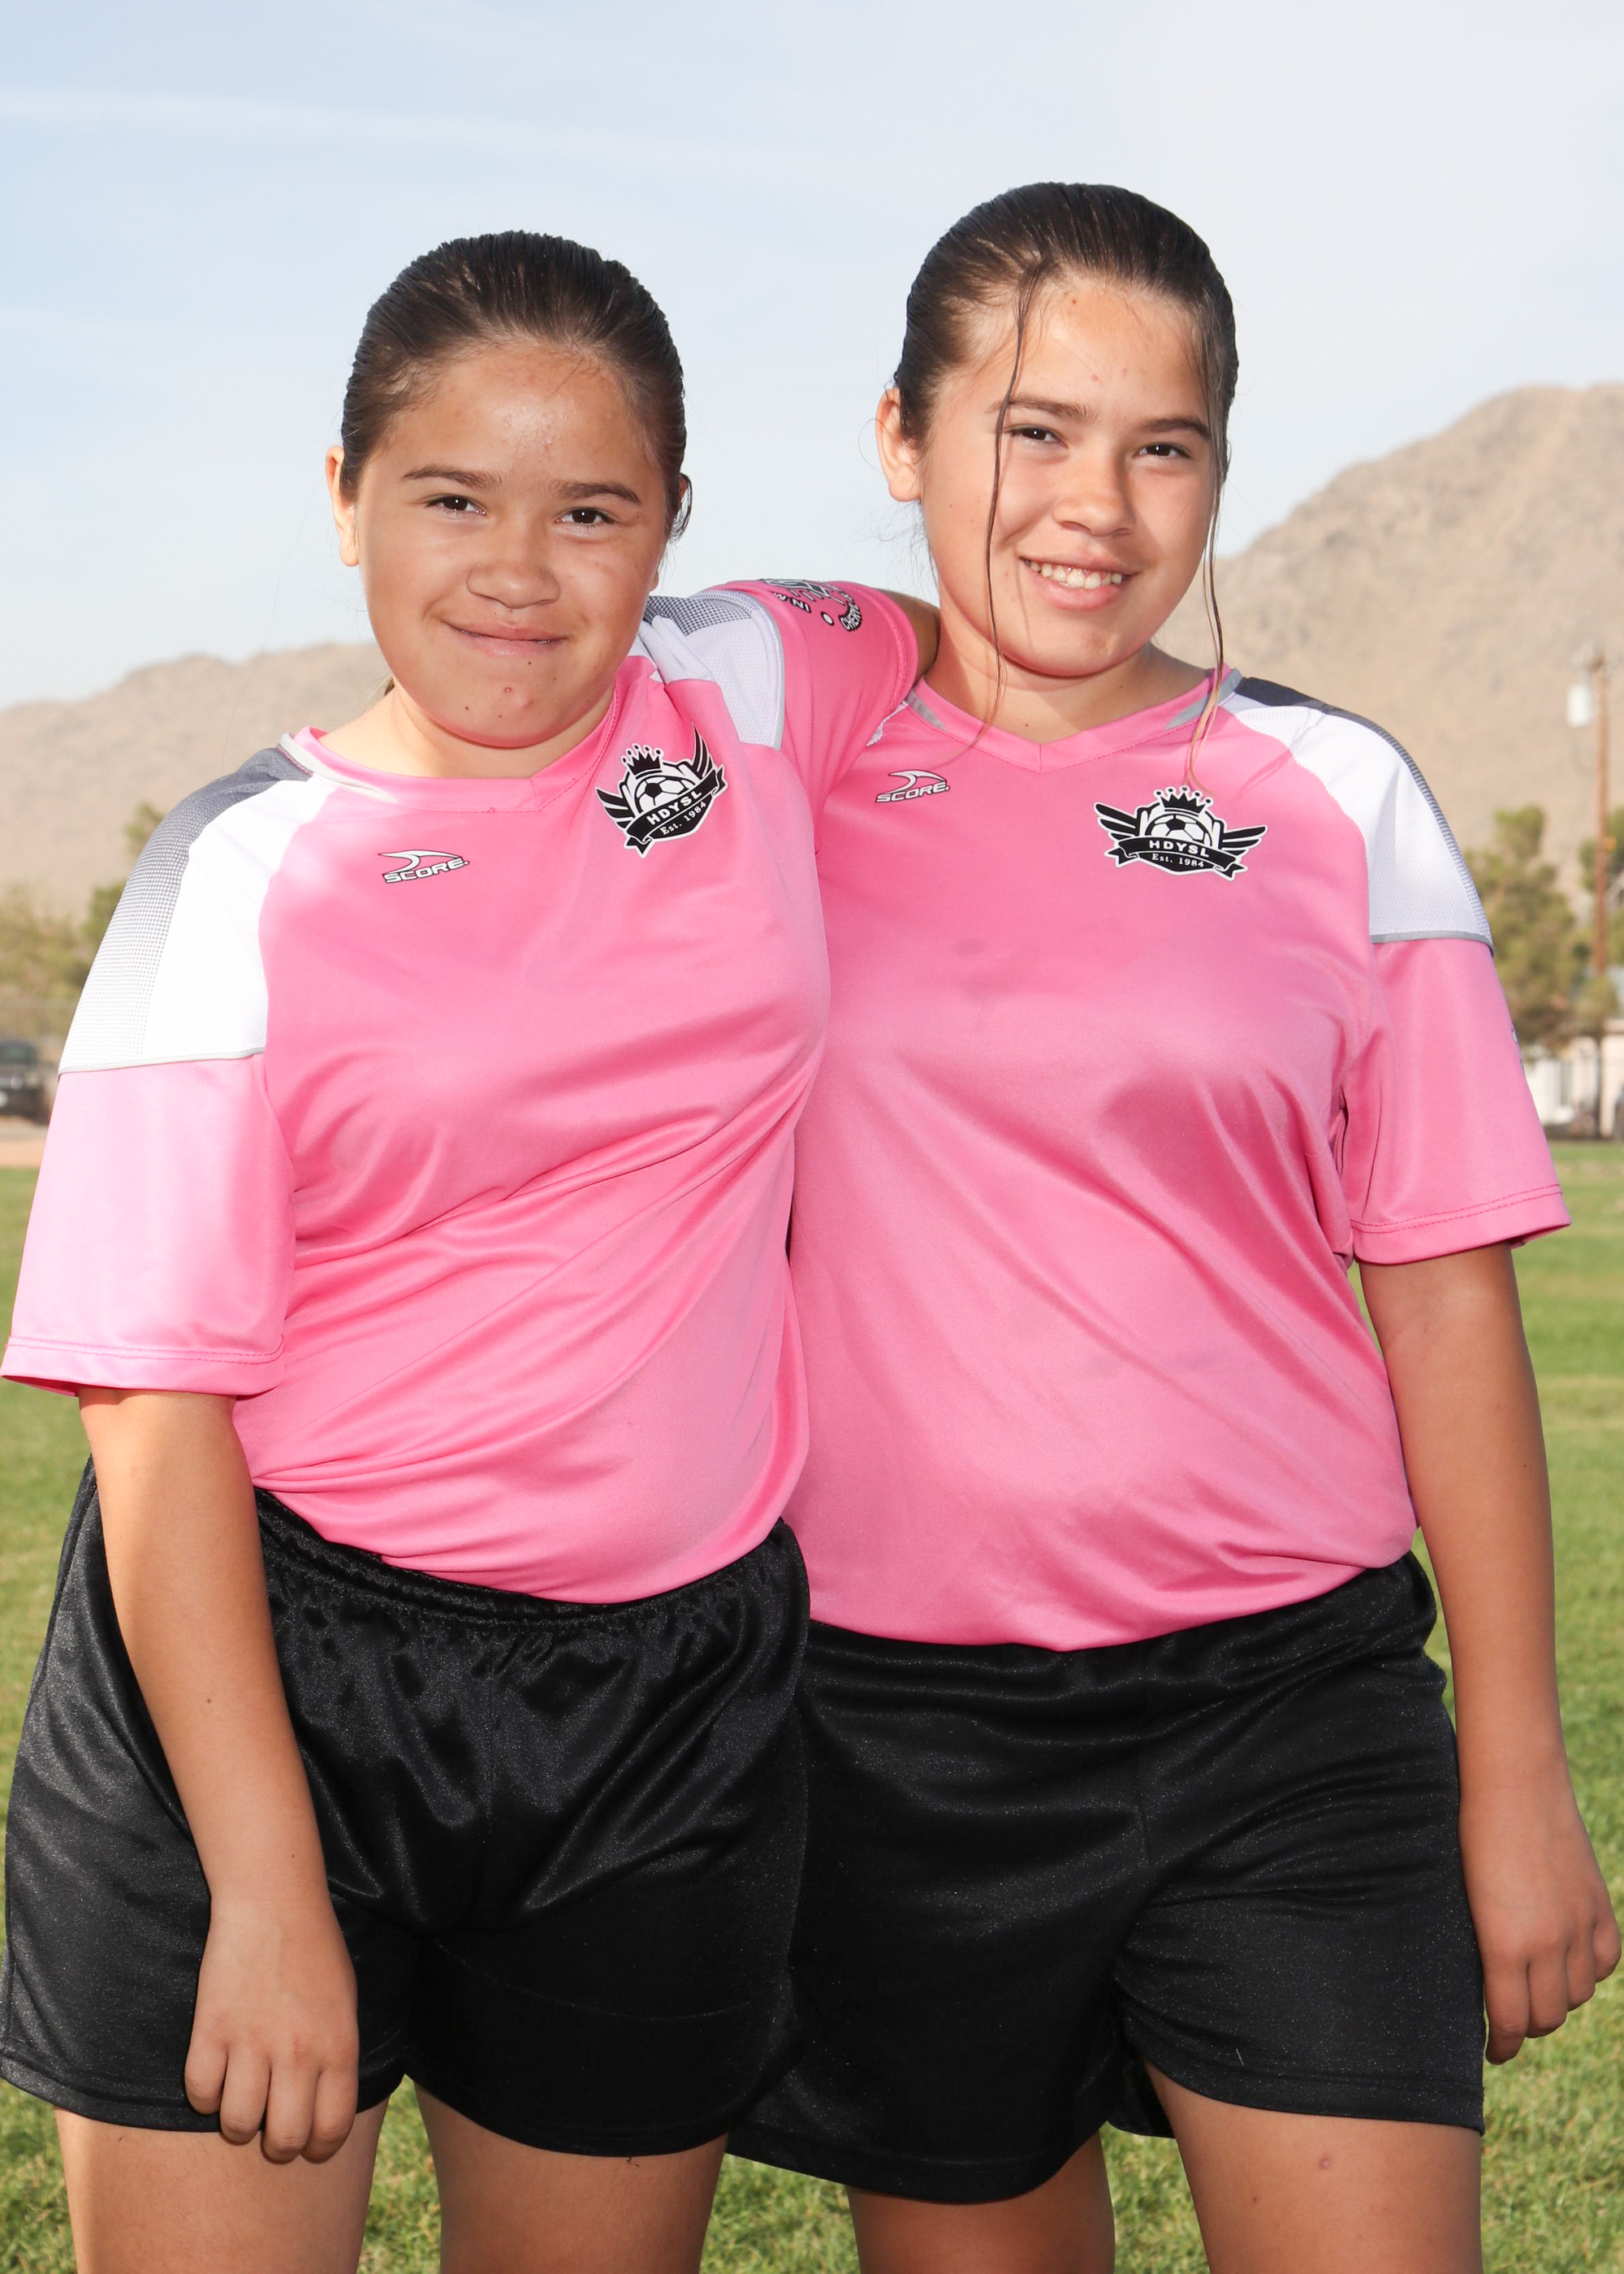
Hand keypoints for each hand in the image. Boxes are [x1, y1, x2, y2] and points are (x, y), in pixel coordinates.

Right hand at [185, 1892, 359, 2161]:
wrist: (274, 1902)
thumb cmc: (316, 1950)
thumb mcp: (346, 2004)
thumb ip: (337, 2057)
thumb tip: (323, 2108)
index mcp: (338, 2046)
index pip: (331, 2129)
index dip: (319, 2148)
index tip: (309, 2144)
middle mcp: (298, 2052)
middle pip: (283, 2138)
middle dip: (277, 2144)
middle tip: (271, 2126)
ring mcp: (252, 2042)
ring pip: (237, 2124)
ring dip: (237, 2122)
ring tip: (242, 2100)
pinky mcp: (211, 2030)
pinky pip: (200, 2093)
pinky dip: (205, 2095)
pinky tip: (216, 2075)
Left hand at [1459, 1767, 1620, 2062]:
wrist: (1512, 1783)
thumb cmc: (1468, 1834)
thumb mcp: (1464, 1897)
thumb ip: (1482, 1943)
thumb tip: (1485, 1984)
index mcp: (1501, 1945)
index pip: (1510, 2021)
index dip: (1503, 2045)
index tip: (1494, 2051)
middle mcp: (1546, 1943)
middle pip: (1547, 2017)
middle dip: (1528, 2028)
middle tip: (1513, 2024)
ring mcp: (1577, 1924)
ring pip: (1577, 1995)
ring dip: (1559, 2002)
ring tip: (1539, 1994)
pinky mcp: (1599, 1906)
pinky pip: (1605, 1961)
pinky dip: (1589, 1972)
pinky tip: (1571, 1966)